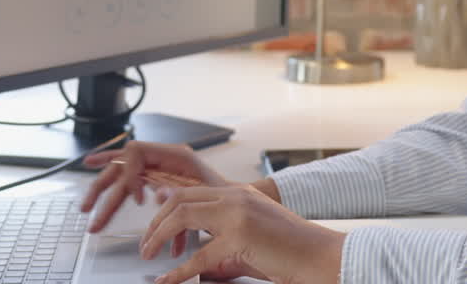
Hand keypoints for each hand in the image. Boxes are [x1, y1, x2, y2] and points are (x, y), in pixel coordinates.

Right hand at [80, 140, 228, 232]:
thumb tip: (156, 197)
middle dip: (104, 187)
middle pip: (123, 164)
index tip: (137, 198)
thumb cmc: (224, 195)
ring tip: (87, 210)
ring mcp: (158, 166)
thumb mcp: (204, 195)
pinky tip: (94, 173)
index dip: (130, 174)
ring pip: (122, 174)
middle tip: (89, 209)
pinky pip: (129, 176)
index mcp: (175, 155)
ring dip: (103, 192)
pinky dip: (112, 176)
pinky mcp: (156, 177)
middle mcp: (162, 157)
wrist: (235, 199)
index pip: (137, 152)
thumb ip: (181, 195)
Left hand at [141, 183, 345, 283]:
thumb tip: (195, 260)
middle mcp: (235, 196)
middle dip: (155, 222)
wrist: (319, 254)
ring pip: (181, 215)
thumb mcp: (250, 237)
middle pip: (179, 198)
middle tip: (146, 245)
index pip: (189, 191)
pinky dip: (178, 271)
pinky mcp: (241, 235)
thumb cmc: (290, 249)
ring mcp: (238, 212)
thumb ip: (221, 242)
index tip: (154, 229)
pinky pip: (199, 256)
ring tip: (149, 254)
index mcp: (237, 193)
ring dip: (158, 236)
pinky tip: (168, 280)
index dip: (166, 210)